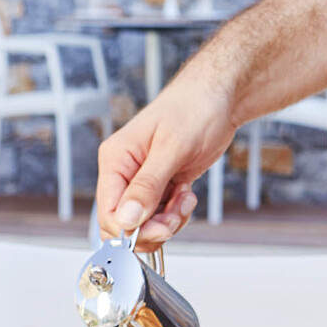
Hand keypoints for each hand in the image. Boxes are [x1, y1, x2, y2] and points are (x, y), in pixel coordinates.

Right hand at [96, 76, 236, 251]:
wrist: (219, 97)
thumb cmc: (195, 107)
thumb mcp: (172, 147)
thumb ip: (147, 185)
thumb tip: (127, 219)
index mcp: (116, 160)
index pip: (108, 212)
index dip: (131, 229)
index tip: (159, 227)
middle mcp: (124, 173)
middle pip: (123, 224)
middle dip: (151, 229)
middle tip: (173, 219)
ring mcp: (142, 182)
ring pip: (144, 224)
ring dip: (167, 222)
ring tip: (184, 198)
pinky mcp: (160, 186)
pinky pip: (160, 216)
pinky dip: (176, 214)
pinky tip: (186, 194)